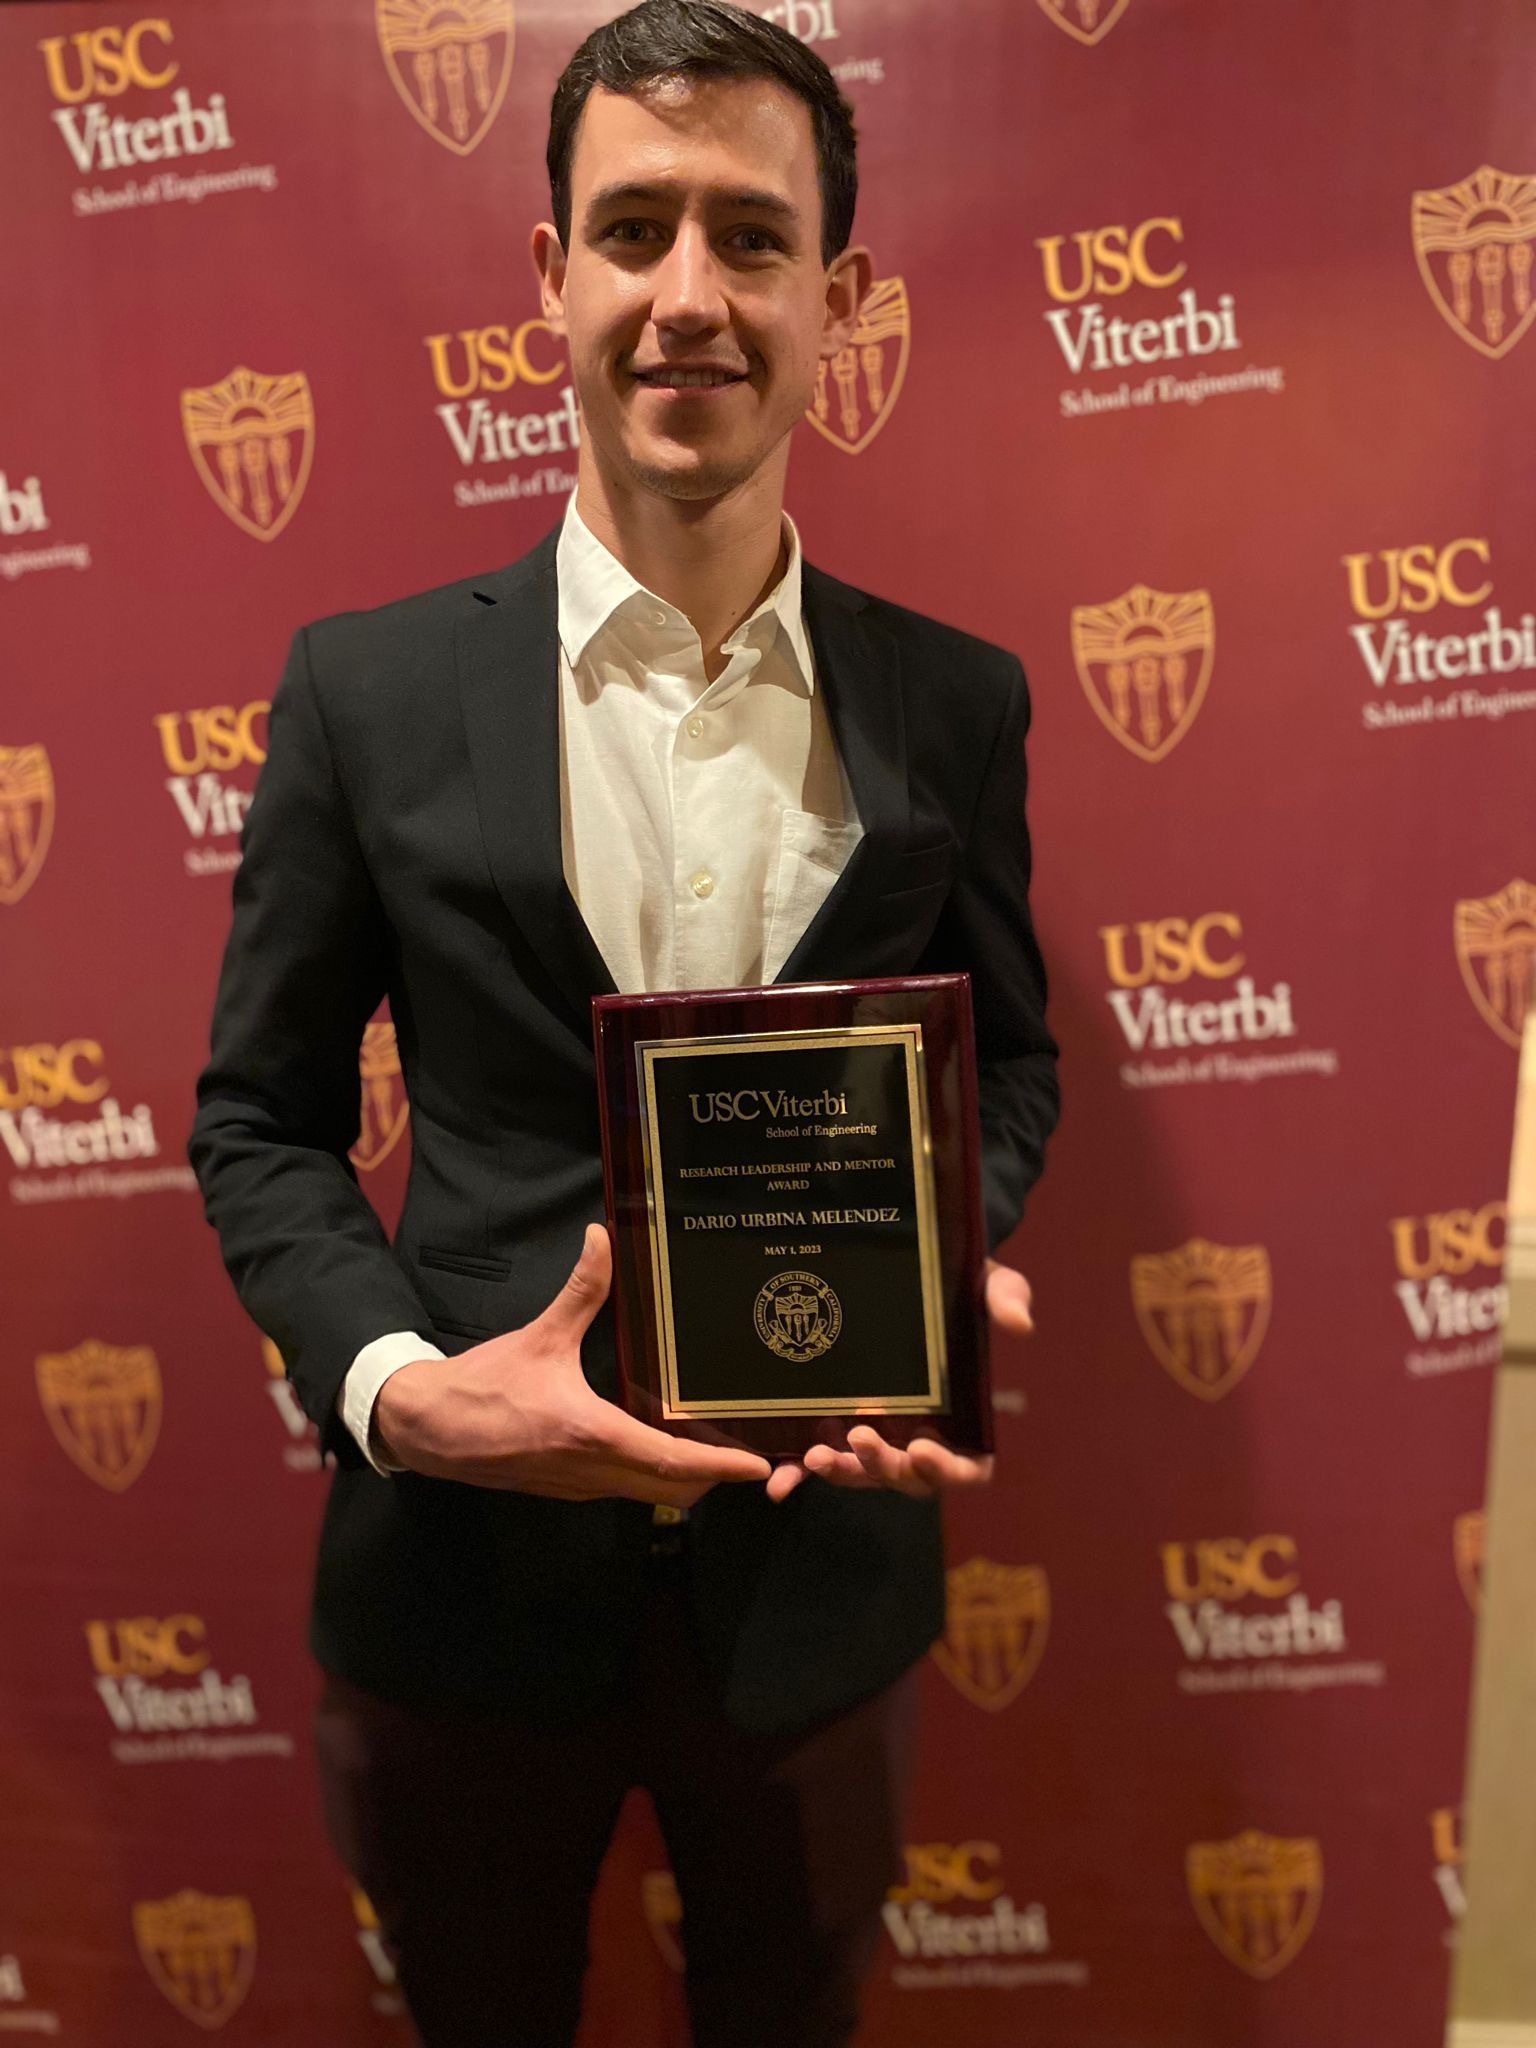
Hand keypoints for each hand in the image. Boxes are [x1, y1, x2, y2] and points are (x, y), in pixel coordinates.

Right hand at [374, 1223, 771, 1504]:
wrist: (429, 1429)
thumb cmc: (484, 1386)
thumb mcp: (539, 1337)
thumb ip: (580, 1291)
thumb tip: (602, 1240)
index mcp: (592, 1435)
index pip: (672, 1461)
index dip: (720, 1467)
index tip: (758, 1466)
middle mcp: (592, 1472)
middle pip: (673, 1490)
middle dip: (714, 1478)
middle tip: (748, 1453)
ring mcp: (579, 1487)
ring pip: (649, 1494)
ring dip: (684, 1479)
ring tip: (715, 1448)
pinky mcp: (567, 1489)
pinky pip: (623, 1489)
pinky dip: (651, 1476)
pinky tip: (660, 1447)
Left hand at [764, 1257, 1031, 1503]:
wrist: (916, 1271)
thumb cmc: (964, 1286)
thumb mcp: (989, 1284)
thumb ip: (1005, 1299)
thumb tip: (1020, 1324)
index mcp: (966, 1421)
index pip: (968, 1468)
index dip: (948, 1471)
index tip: (922, 1451)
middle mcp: (922, 1437)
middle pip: (910, 1478)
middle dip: (886, 1467)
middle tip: (864, 1439)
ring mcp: (881, 1435)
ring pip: (865, 1474)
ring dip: (844, 1473)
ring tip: (818, 1455)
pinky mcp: (840, 1424)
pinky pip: (826, 1459)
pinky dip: (803, 1475)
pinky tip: (784, 1474)